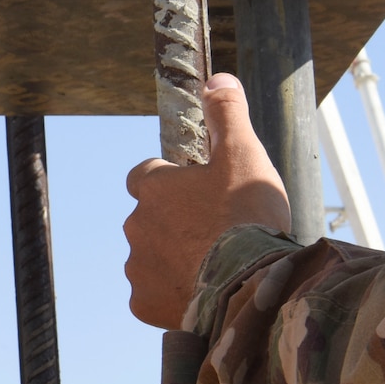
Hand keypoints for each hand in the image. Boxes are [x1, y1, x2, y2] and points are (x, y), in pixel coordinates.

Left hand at [124, 73, 291, 329]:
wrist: (249, 286)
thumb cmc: (246, 217)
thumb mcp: (244, 154)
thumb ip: (227, 113)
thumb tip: (215, 78)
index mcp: (153, 188)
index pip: (145, 174)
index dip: (171, 179)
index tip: (197, 189)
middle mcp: (135, 225)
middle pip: (150, 218)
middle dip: (174, 222)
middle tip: (214, 232)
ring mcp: (137, 267)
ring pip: (151, 257)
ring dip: (173, 259)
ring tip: (213, 265)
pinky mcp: (143, 305)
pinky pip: (152, 296)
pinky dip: (171, 295)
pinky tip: (202, 293)